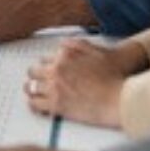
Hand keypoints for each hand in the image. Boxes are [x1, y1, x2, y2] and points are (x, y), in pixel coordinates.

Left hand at [25, 39, 147, 126]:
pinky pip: (35, 104)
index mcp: (65, 55)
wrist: (119, 98)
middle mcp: (57, 69)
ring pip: (31, 87)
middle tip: (37, 81)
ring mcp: (55, 87)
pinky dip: (34, 105)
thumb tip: (62, 44)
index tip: (46, 71)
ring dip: (32, 90)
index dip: (46, 67)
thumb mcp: (95, 50)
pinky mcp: (56, 104)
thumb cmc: (113, 76)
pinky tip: (37, 106)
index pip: (44, 59)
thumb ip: (77, 45)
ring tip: (34, 93)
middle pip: (33, 71)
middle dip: (36, 76)